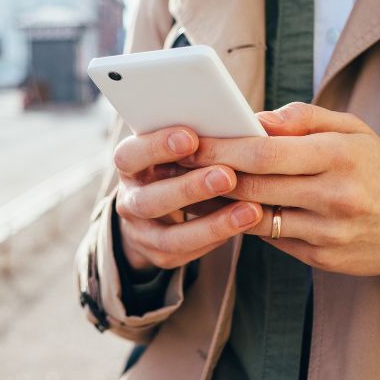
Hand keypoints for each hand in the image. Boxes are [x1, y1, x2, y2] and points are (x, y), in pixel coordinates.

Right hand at [113, 127, 263, 272]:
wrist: (155, 210)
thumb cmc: (176, 165)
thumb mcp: (173, 149)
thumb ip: (193, 139)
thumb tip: (234, 124)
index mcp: (129, 165)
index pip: (130, 156)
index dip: (156, 147)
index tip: (192, 137)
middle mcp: (129, 200)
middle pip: (149, 199)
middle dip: (190, 188)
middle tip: (228, 175)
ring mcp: (141, 231)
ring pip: (169, 236)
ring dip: (212, 223)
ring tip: (250, 210)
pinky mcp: (160, 254)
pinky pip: (188, 252)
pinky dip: (218, 237)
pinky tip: (245, 224)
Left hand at [181, 103, 379, 284]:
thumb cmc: (378, 168)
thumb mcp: (353, 129)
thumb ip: (304, 118)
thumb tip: (255, 117)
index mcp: (339, 156)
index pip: (264, 151)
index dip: (221, 147)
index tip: (190, 140)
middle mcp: (334, 196)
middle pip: (254, 186)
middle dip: (209, 175)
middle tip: (175, 164)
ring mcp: (329, 233)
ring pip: (256, 217)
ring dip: (217, 204)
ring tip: (188, 188)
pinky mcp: (323, 260)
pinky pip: (272, 240)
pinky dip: (242, 224)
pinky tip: (219, 212)